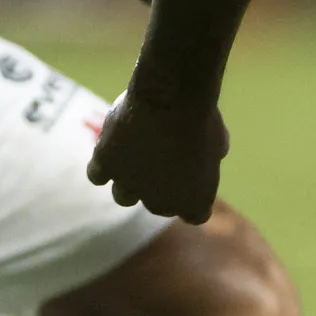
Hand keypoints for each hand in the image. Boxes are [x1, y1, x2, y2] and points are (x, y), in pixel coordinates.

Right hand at [87, 87, 227, 225]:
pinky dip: (102, 165)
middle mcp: (159, 203)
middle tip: (162, 157)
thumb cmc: (201, 117)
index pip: (194, 215)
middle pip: (158, 205)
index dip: (191, 196)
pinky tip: (110, 150)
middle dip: (160, 186)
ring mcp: (129, 186)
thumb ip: (207, 159)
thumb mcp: (218, 141)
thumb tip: (199, 158)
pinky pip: (97, 174)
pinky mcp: (105, 164)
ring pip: (123, 197)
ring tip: (133, 157)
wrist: (172, 99)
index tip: (191, 177)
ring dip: (129, 182)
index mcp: (194, 201)